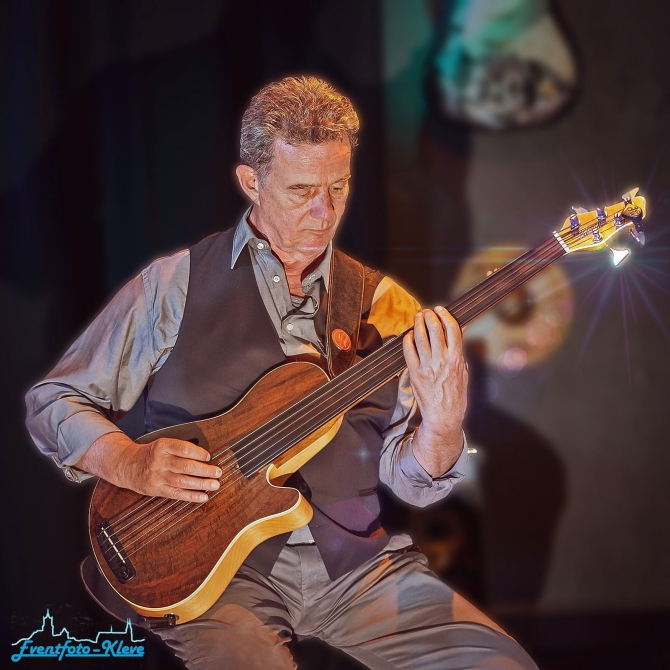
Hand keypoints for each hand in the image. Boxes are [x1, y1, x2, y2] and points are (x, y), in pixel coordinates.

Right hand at [77, 433, 221, 501]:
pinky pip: (176, 494)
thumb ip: (180, 449)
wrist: (126, 465)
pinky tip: (203, 496)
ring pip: (183, 481)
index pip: (184, 449)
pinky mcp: (156, 489)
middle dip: (204, 470)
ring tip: (215, 484)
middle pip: (186, 466)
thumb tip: (204, 457)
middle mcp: (160, 461)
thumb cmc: (150, 454)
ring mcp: (157, 476)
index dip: (198, 453)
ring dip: (201, 484)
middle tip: (218, 472)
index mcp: (162, 446)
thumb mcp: (162, 444)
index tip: (209, 457)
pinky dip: (191, 496)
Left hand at [402, 307, 467, 475]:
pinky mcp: (414, 372)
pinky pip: (408, 350)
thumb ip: (459, 349)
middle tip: (426, 311)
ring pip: (420, 336)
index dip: (445, 315)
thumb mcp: (464, 370)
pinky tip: (409, 335)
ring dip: (417, 323)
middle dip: (429, 315)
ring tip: (417, 318)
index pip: (452, 328)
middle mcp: (442, 360)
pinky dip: (407, 339)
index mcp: (457, 358)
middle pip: (434, 328)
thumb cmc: (456, 394)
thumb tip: (461, 329)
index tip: (440, 309)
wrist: (444, 415)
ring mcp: (427, 366)